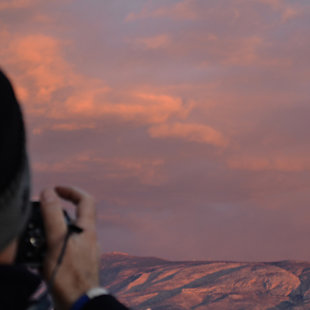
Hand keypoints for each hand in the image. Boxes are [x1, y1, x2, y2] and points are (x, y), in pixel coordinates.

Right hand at [40, 186, 99, 309]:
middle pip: (78, 214)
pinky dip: (55, 244)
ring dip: (56, 228)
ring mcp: (85, 250)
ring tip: (39, 234)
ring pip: (71, 230)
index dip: (72, 190)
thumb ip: (53, 215)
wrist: (79, 302)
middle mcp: (89, 237)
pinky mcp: (78, 262)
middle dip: (60, 209)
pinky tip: (44, 254)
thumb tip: (49, 192)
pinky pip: (67, 246)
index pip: (86, 199)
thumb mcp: (58, 240)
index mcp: (87, 228)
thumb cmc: (69, 273)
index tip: (56, 189)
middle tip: (44, 211)